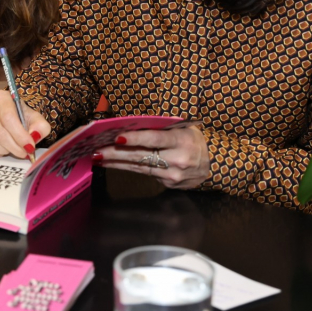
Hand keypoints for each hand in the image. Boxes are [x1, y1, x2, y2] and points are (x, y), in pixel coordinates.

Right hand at [0, 90, 51, 159]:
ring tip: (13, 147)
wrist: (9, 120)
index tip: (30, 146)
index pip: (8, 118)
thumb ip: (40, 127)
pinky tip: (3, 148)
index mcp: (1, 98)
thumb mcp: (35, 119)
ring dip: (5, 150)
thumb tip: (34, 136)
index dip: (20, 135)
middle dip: (15, 147)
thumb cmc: (22, 118)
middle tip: (25, 153)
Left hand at [95, 126, 209, 188]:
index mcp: (181, 140)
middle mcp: (177, 160)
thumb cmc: (195, 140)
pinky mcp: (168, 184)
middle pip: (142, 156)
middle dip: (116, 154)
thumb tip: (131, 126)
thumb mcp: (184, 128)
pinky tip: (113, 164)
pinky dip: (127, 168)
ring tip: (98, 157)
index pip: (155, 139)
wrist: (215, 164)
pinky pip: (144, 174)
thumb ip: (162, 129)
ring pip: (139, 168)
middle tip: (96, 151)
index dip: (136, 139)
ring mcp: (172, 175)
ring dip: (116, 163)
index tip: (117, 137)